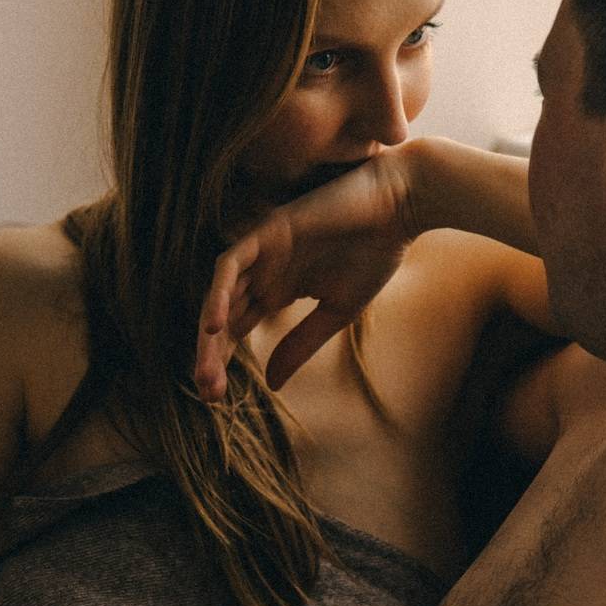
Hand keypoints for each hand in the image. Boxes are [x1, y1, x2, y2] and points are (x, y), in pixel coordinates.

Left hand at [195, 146, 417, 399]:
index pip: (236, 329)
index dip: (221, 361)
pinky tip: (214, 325)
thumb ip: (300, 345)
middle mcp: (262, 272)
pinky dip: (218, 292)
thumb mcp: (336, 314)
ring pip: (221, 295)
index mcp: (276, 291)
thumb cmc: (375, 254)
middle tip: (208, 394)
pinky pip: (230, 263)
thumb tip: (271, 385)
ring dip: (209, 333)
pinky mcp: (268, 231)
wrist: (399, 207)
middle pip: (222, 317)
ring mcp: (262, 251)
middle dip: (210, 355)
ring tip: (205, 371)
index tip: (216, 398)